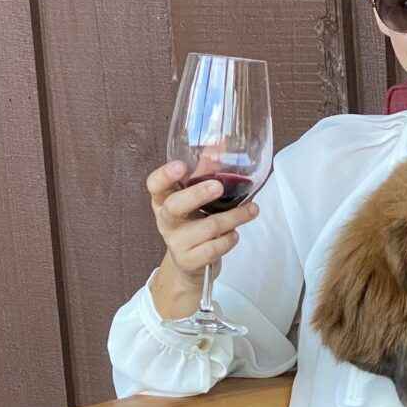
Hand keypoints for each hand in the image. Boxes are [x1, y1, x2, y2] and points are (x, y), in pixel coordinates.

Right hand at [146, 158, 259, 277]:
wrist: (190, 263)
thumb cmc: (194, 223)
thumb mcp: (196, 198)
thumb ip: (206, 172)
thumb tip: (220, 143)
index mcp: (164, 199)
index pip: (155, 184)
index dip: (165, 175)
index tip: (181, 166)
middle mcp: (166, 220)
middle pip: (175, 206)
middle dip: (198, 195)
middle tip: (218, 186)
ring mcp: (175, 242)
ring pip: (207, 227)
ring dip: (234, 217)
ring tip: (251, 211)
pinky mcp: (189, 260)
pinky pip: (213, 249)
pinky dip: (229, 239)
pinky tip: (234, 233)